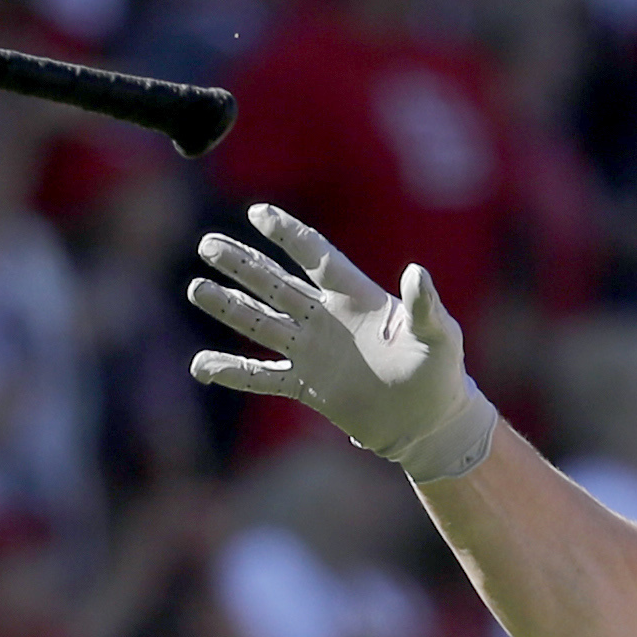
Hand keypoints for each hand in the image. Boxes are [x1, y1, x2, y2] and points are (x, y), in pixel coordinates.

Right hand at [185, 205, 499, 483]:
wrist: (428, 423)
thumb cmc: (440, 374)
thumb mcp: (438, 336)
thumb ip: (424, 305)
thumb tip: (416, 273)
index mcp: (355, 296)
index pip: (316, 256)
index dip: (288, 234)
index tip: (257, 212)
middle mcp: (326, 319)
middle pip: (276, 283)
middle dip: (242, 264)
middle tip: (207, 244)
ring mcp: (312, 352)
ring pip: (261, 323)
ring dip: (229, 307)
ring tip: (196, 288)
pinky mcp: (307, 387)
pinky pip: (263, 377)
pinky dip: (233, 371)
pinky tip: (201, 365)